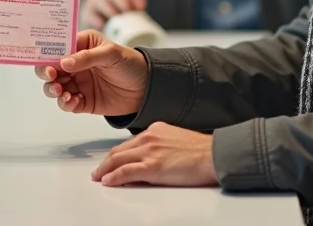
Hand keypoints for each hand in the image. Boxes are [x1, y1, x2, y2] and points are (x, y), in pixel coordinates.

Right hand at [34, 30, 147, 115]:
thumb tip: (64, 62)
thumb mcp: (111, 54)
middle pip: (51, 68)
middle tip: (51, 76)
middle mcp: (76, 64)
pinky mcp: (83, 101)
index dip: (48, 53)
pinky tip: (73, 101)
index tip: (46, 61)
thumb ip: (87, 57)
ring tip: (61, 91)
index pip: (58, 47)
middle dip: (46, 73)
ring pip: (55, 87)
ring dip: (53, 90)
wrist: (147, 88)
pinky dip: (66, 104)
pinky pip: (67, 103)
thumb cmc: (131, 63)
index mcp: (81, 46)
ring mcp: (78, 83)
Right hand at [82, 0, 158, 28]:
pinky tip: (105, 26)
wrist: (98, 18)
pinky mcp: (86, 14)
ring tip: (120, 20)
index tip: (142, 6)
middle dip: (123, 1)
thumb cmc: (118, 6)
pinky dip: (99, 20)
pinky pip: (91, 14)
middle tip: (131, 13)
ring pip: (100, 0)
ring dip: (112, 10)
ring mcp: (93, 0)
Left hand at [91, 123, 216, 187]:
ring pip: (118, 160)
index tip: (111, 160)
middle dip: (106, 162)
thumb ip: (161, 147)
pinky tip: (108, 181)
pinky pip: (125, 172)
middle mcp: (149, 137)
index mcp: (155, 130)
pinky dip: (113, 177)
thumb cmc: (202, 151)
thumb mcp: (176, 141)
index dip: (117, 153)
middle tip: (99, 170)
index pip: (129, 143)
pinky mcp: (152, 167)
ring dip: (105, 170)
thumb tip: (152, 160)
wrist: (214, 154)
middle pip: (119, 150)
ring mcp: (149, 152)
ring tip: (98, 177)